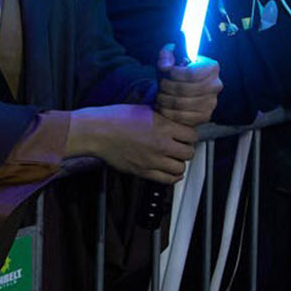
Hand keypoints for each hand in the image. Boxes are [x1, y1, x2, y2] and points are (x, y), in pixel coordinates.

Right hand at [73, 104, 197, 183]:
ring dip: (179, 164)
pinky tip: (171, 172)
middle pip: (189, 153)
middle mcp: (161, 145)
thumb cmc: (116, 118)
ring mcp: (153, 160)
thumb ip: (162, 119)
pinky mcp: (143, 171)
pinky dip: (172, 177)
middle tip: (181, 147)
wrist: (98, 132)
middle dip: (186, 150)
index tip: (186, 136)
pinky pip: (166, 180)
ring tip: (174, 159)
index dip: (190, 136)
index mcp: (164, 127)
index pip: (192, 136)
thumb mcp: (145, 110)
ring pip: (180, 169)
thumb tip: (173, 123)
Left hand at [154, 45, 220, 128]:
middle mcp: (215, 85)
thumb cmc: (178, 73)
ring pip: (180, 103)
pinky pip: (181, 116)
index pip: (191, 73)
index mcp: (212, 67)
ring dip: (164, 99)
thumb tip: (165, 66)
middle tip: (160, 85)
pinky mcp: (204, 116)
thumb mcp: (171, 59)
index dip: (174, 73)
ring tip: (159, 95)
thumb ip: (166, 55)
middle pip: (184, 89)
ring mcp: (211, 103)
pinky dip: (167, 111)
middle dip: (166, 86)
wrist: (184, 90)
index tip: (166, 72)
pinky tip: (163, 106)